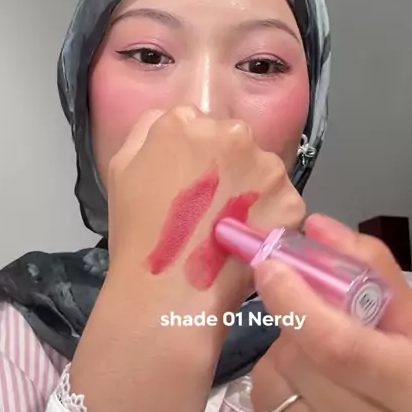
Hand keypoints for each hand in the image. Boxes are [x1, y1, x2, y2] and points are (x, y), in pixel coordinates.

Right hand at [108, 105, 304, 327]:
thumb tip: (175, 122)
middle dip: (226, 168)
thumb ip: (147, 130)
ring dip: (251, 192)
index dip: (194, 157)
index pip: (199, 125)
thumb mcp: (120, 168)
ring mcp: (267, 168)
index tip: (188, 183)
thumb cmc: (137, 233)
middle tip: (209, 209)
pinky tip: (245, 240)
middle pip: (235, 142)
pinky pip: (281, 204)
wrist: (169, 290)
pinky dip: (268, 219)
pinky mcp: (290, 201)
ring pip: (262, 171)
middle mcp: (232, 134)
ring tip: (227, 228)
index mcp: (187, 122)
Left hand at [251, 214, 411, 411]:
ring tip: (312, 366)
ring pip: (271, 391)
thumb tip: (316, 226)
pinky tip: (304, 398)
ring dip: (279, 363)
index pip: (340, 347)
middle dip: (290, 330)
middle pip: (299, 365)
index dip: (296, 302)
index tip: (271, 267)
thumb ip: (371, 270)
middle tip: (309, 325)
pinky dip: (272, 397)